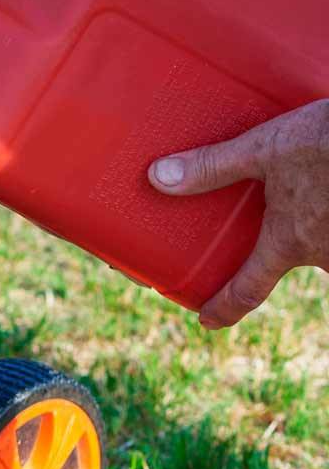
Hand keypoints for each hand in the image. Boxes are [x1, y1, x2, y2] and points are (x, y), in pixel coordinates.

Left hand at [150, 101, 328, 327]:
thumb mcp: (264, 147)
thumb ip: (212, 166)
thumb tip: (158, 178)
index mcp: (290, 240)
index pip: (249, 290)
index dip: (225, 309)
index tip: (209, 321)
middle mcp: (326, 251)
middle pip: (300, 266)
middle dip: (289, 252)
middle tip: (277, 235)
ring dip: (319, 234)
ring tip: (311, 205)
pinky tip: (324, 199)